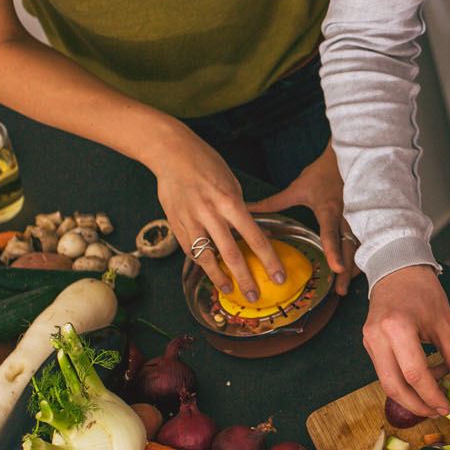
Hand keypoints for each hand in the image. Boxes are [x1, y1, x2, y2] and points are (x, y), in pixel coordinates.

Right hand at [149, 126, 285, 299]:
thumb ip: (242, 210)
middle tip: (255, 296)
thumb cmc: (206, 164)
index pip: (255, 238)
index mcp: (230, 202)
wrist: (172, 154)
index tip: (278, 276)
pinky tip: (208, 270)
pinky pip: (190, 249)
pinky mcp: (175, 224)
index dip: (269, 260)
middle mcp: (211, 214)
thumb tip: (257, 232)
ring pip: (206, 258)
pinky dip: (201, 261)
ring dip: (220, 278)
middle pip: (232, 254)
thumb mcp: (232, 183)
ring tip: (230, 290)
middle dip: (246, 279)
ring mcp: (190, 221)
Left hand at [247, 142, 355, 294]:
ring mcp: (359, 219)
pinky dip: (361, 256)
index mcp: (329, 209)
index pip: (330, 233)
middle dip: (346, 270)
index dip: (333, 250)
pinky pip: (365, 242)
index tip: (336, 268)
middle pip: (349, 247)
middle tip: (339, 290)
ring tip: (345, 286)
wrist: (349, 159)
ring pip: (360, 246)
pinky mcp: (365, 220)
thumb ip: (274, 203)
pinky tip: (355, 270)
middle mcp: (346, 217)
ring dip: (354, 266)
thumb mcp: (297, 188)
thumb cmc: (322, 174)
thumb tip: (248, 209)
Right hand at [363, 265, 449, 415]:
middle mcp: (377, 337)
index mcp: (398, 327)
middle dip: (417, 405)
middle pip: (393, 386)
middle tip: (438, 411)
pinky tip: (422, 376)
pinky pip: (384, 372)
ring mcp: (368, 341)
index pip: (414, 374)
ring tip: (434, 393)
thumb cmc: (423, 291)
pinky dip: (403, 381)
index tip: (447, 408)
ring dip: (410, 395)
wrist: (398, 269)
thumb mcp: (446, 324)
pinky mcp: (367, 344)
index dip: (431, 396)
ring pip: (386, 383)